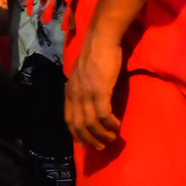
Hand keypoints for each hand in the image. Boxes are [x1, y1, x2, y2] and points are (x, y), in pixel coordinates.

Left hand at [64, 31, 121, 149]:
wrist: (101, 38)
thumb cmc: (95, 52)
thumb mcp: (82, 73)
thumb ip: (82, 87)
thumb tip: (89, 100)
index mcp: (69, 90)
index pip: (69, 119)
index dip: (76, 134)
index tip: (84, 143)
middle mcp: (75, 95)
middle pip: (79, 126)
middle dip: (90, 140)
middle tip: (101, 147)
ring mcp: (87, 94)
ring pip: (91, 124)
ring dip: (102, 135)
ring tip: (112, 139)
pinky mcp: (100, 91)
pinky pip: (104, 115)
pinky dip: (110, 124)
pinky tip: (117, 126)